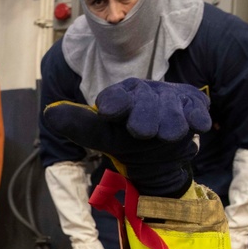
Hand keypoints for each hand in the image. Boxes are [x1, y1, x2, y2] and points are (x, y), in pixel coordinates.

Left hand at [44, 79, 211, 196]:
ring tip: (168, 135)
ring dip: (170, 121)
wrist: (157, 153)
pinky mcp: (192, 109)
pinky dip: (197, 117)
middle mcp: (146, 94)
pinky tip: (198, 125)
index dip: (114, 102)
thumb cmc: (124, 139)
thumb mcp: (98, 134)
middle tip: (141, 131)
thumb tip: (49, 113)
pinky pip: (196, 111)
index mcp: (121, 96)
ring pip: (171, 108)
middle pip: (146, 101)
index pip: (117, 96)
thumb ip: (77, 124)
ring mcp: (171, 101)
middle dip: (144, 114)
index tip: (109, 111)